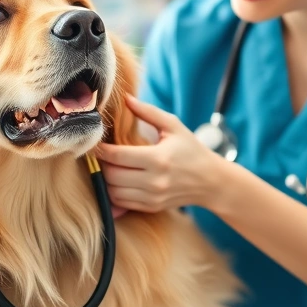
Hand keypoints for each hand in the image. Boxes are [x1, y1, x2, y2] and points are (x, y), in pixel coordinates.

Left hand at [97, 95, 226, 212]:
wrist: (211, 181)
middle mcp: (154, 181)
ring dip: (106, 179)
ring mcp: (152, 197)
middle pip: (112, 175)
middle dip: (101, 164)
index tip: (95, 143)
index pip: (117, 156)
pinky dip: (114, 192)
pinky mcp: (151, 207)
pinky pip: (122, 202)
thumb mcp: (173, 126)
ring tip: (108, 167)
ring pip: (113, 191)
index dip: (100, 150)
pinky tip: (117, 180)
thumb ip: (148, 112)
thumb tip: (126, 99)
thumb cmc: (191, 150)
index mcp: (158, 158)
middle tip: (100, 155)